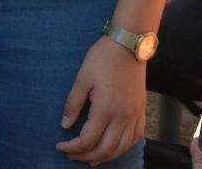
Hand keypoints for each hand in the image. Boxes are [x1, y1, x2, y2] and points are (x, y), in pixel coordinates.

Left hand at [55, 36, 146, 163]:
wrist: (129, 44)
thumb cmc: (103, 58)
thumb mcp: (82, 78)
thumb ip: (73, 103)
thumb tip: (65, 125)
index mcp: (105, 109)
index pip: (87, 140)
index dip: (72, 148)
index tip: (60, 146)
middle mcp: (122, 117)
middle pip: (105, 149)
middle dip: (85, 156)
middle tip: (72, 155)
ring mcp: (134, 115)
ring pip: (121, 148)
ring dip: (105, 157)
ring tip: (91, 158)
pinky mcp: (141, 110)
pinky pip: (135, 137)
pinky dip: (124, 147)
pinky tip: (115, 148)